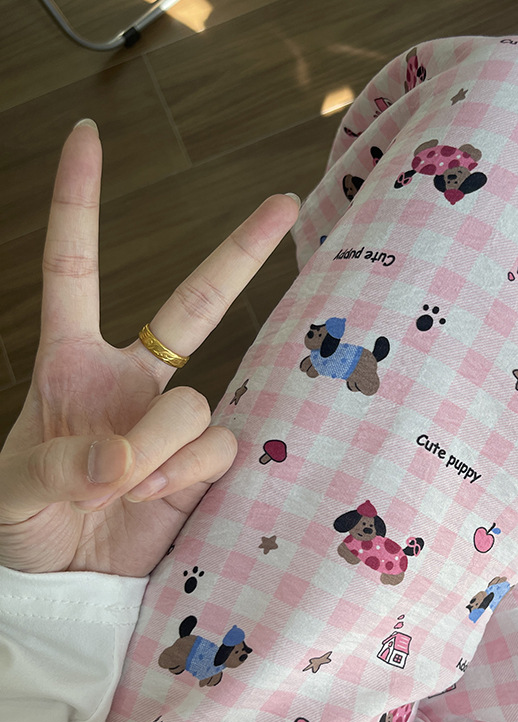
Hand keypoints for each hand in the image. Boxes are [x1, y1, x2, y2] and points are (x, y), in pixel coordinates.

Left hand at [0, 120, 299, 576]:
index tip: (87, 136)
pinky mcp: (206, 469)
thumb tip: (122, 456)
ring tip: (123, 492)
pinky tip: (159, 501)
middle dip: (241, 251)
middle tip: (286, 202)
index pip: (75, 267)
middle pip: (196, 304)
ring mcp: (176, 425)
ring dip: (161, 450)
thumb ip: (59, 463)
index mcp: (71, 363)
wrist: (64, 585)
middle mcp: (135, 383)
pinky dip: (187, 477)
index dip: (78, 202)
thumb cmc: (20, 523)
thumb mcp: (12, 488)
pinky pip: (221, 452)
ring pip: (201, 405)